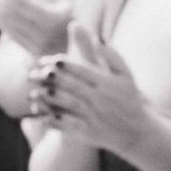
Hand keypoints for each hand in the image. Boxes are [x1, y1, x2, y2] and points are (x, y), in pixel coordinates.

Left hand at [30, 18, 161, 165]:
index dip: (63, 65)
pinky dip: (55, 121)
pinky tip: (42, 116)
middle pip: (72, 85)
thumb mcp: (126, 76)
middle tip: (33, 74)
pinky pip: (70, 126)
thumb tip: (97, 38)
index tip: (46, 60)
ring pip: (68, 104)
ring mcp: (95, 116)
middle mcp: (100, 98)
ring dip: (49, 98)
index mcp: (108, 83)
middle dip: (50, 79)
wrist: (138, 132)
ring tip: (33, 93)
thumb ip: (112, 57)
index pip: (82, 69)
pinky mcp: (90, 132)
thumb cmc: (130, 99)